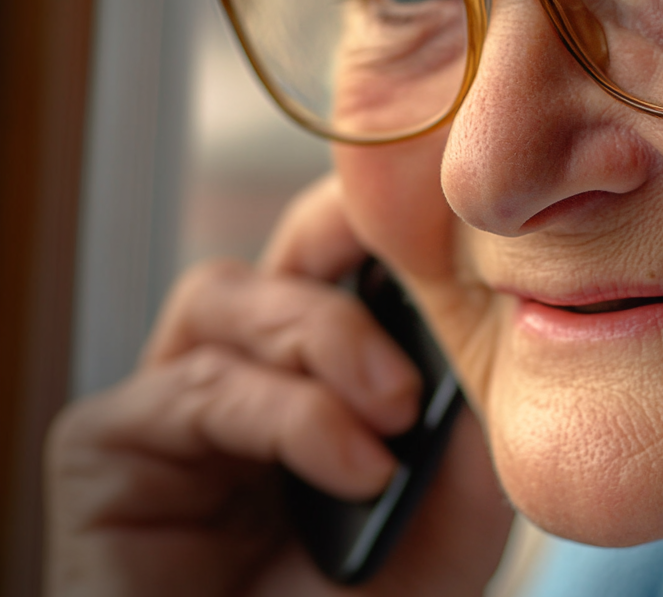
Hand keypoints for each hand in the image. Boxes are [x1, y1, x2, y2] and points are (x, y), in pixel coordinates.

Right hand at [44, 175, 513, 595]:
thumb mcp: (452, 510)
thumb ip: (469, 420)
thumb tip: (492, 319)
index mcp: (316, 366)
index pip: (340, 251)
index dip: (385, 215)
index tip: (452, 215)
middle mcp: (239, 369)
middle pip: (281, 250)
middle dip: (358, 247)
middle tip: (435, 293)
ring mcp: (169, 405)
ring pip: (227, 295)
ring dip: (326, 336)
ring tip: (396, 411)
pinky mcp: (106, 449)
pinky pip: (195, 387)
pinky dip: (290, 418)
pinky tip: (354, 467)